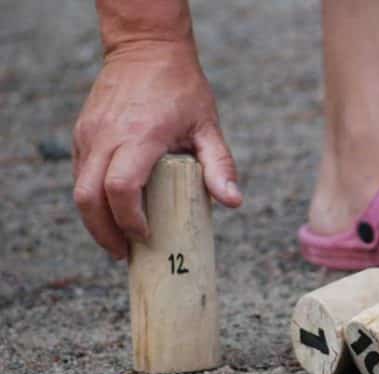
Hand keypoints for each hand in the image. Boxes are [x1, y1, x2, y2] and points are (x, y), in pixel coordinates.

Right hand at [72, 40, 241, 259]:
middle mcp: (107, 136)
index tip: (146, 237)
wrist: (146, 49)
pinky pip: (79, 174)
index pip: (121, 188)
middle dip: (104, 232)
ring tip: (119, 240)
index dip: (129, 220)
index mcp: (139, 136)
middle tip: (125, 254)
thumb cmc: (182, 89)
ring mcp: (88, 134)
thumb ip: (220, 165)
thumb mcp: (208, 126)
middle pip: (89, 197)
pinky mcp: (82, 133)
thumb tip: (234, 202)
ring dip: (95, 220)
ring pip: (78, 188)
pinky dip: (92, 199)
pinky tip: (113, 212)